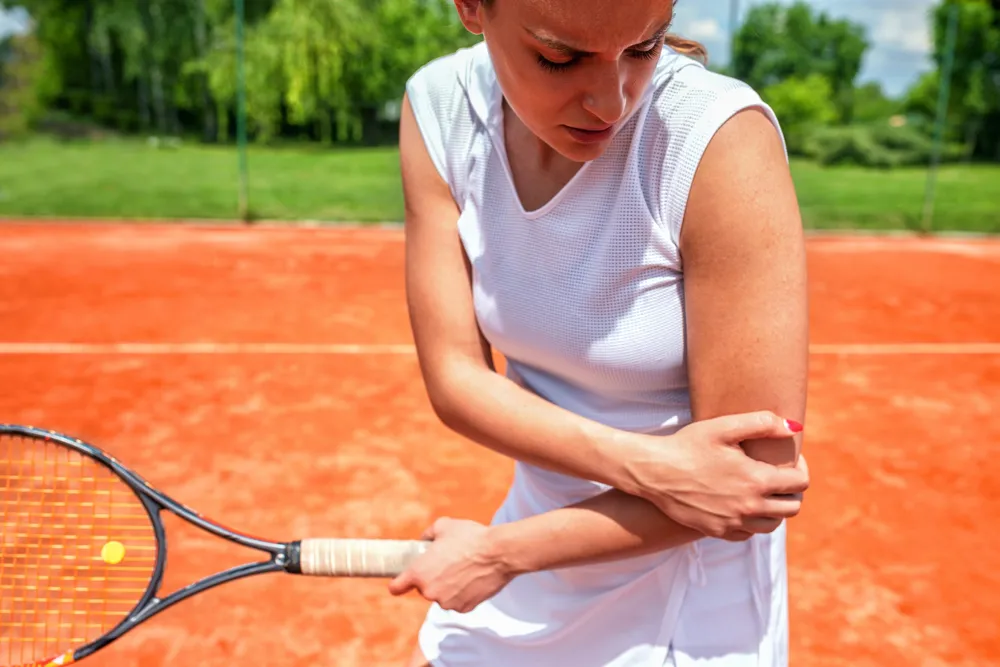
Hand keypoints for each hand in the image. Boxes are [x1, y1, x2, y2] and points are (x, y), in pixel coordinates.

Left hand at [388, 517, 514, 612]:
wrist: (498, 552)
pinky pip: (458, 601)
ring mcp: (447, 602)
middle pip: (424, 589)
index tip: (401, 581)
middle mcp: (429, 591)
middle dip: (432, 578)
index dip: (398, 583)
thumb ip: (428, 534)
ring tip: (464, 569)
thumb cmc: (469, 537)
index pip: (396, 587)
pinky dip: (463, 593)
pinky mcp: (464, 608)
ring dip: (448, 586)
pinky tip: (473, 578)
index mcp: (419, 572)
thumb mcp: (443, 526)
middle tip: (447, 563)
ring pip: (442, 596)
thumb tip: (424, 540)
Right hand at [626, 411, 809, 540]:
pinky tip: (743, 504)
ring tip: (764, 491)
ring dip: (776, 508)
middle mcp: (749, 506)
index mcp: (756, 480)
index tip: (792, 459)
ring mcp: (733, 522)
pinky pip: (749, 533)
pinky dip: (753, 521)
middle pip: (793, 507)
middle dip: (793, 490)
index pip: (800, 482)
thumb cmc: (687, 445)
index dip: (802, 468)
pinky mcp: (717, 531)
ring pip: (773, 524)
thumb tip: (794, 427)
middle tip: (780, 475)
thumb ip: (762, 423)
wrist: (654, 471)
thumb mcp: (723, 426)